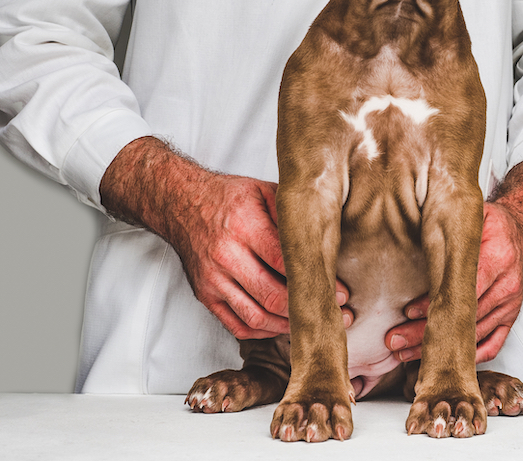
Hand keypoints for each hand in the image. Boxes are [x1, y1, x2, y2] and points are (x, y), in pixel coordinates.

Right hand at [100, 138, 352, 340]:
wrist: (181, 203)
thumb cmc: (229, 196)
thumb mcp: (265, 192)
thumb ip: (295, 215)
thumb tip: (333, 239)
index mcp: (245, 226)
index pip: (287, 264)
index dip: (317, 282)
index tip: (341, 293)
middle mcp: (226, 256)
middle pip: (273, 297)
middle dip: (308, 310)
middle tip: (336, 315)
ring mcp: (212, 280)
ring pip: (256, 317)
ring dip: (288, 327)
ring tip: (314, 324)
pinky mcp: (205, 295)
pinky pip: (238, 325)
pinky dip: (264, 331)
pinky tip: (284, 326)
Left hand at [385, 201, 522, 363]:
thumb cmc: (494, 224)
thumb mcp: (474, 218)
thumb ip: (451, 230)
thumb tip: (414, 232)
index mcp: (496, 260)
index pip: (462, 288)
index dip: (434, 303)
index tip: (408, 312)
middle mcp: (505, 287)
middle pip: (463, 318)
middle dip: (426, 332)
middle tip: (396, 341)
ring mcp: (509, 305)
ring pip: (472, 335)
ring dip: (439, 346)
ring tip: (407, 352)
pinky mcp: (510, 317)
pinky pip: (492, 344)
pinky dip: (467, 355)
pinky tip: (443, 357)